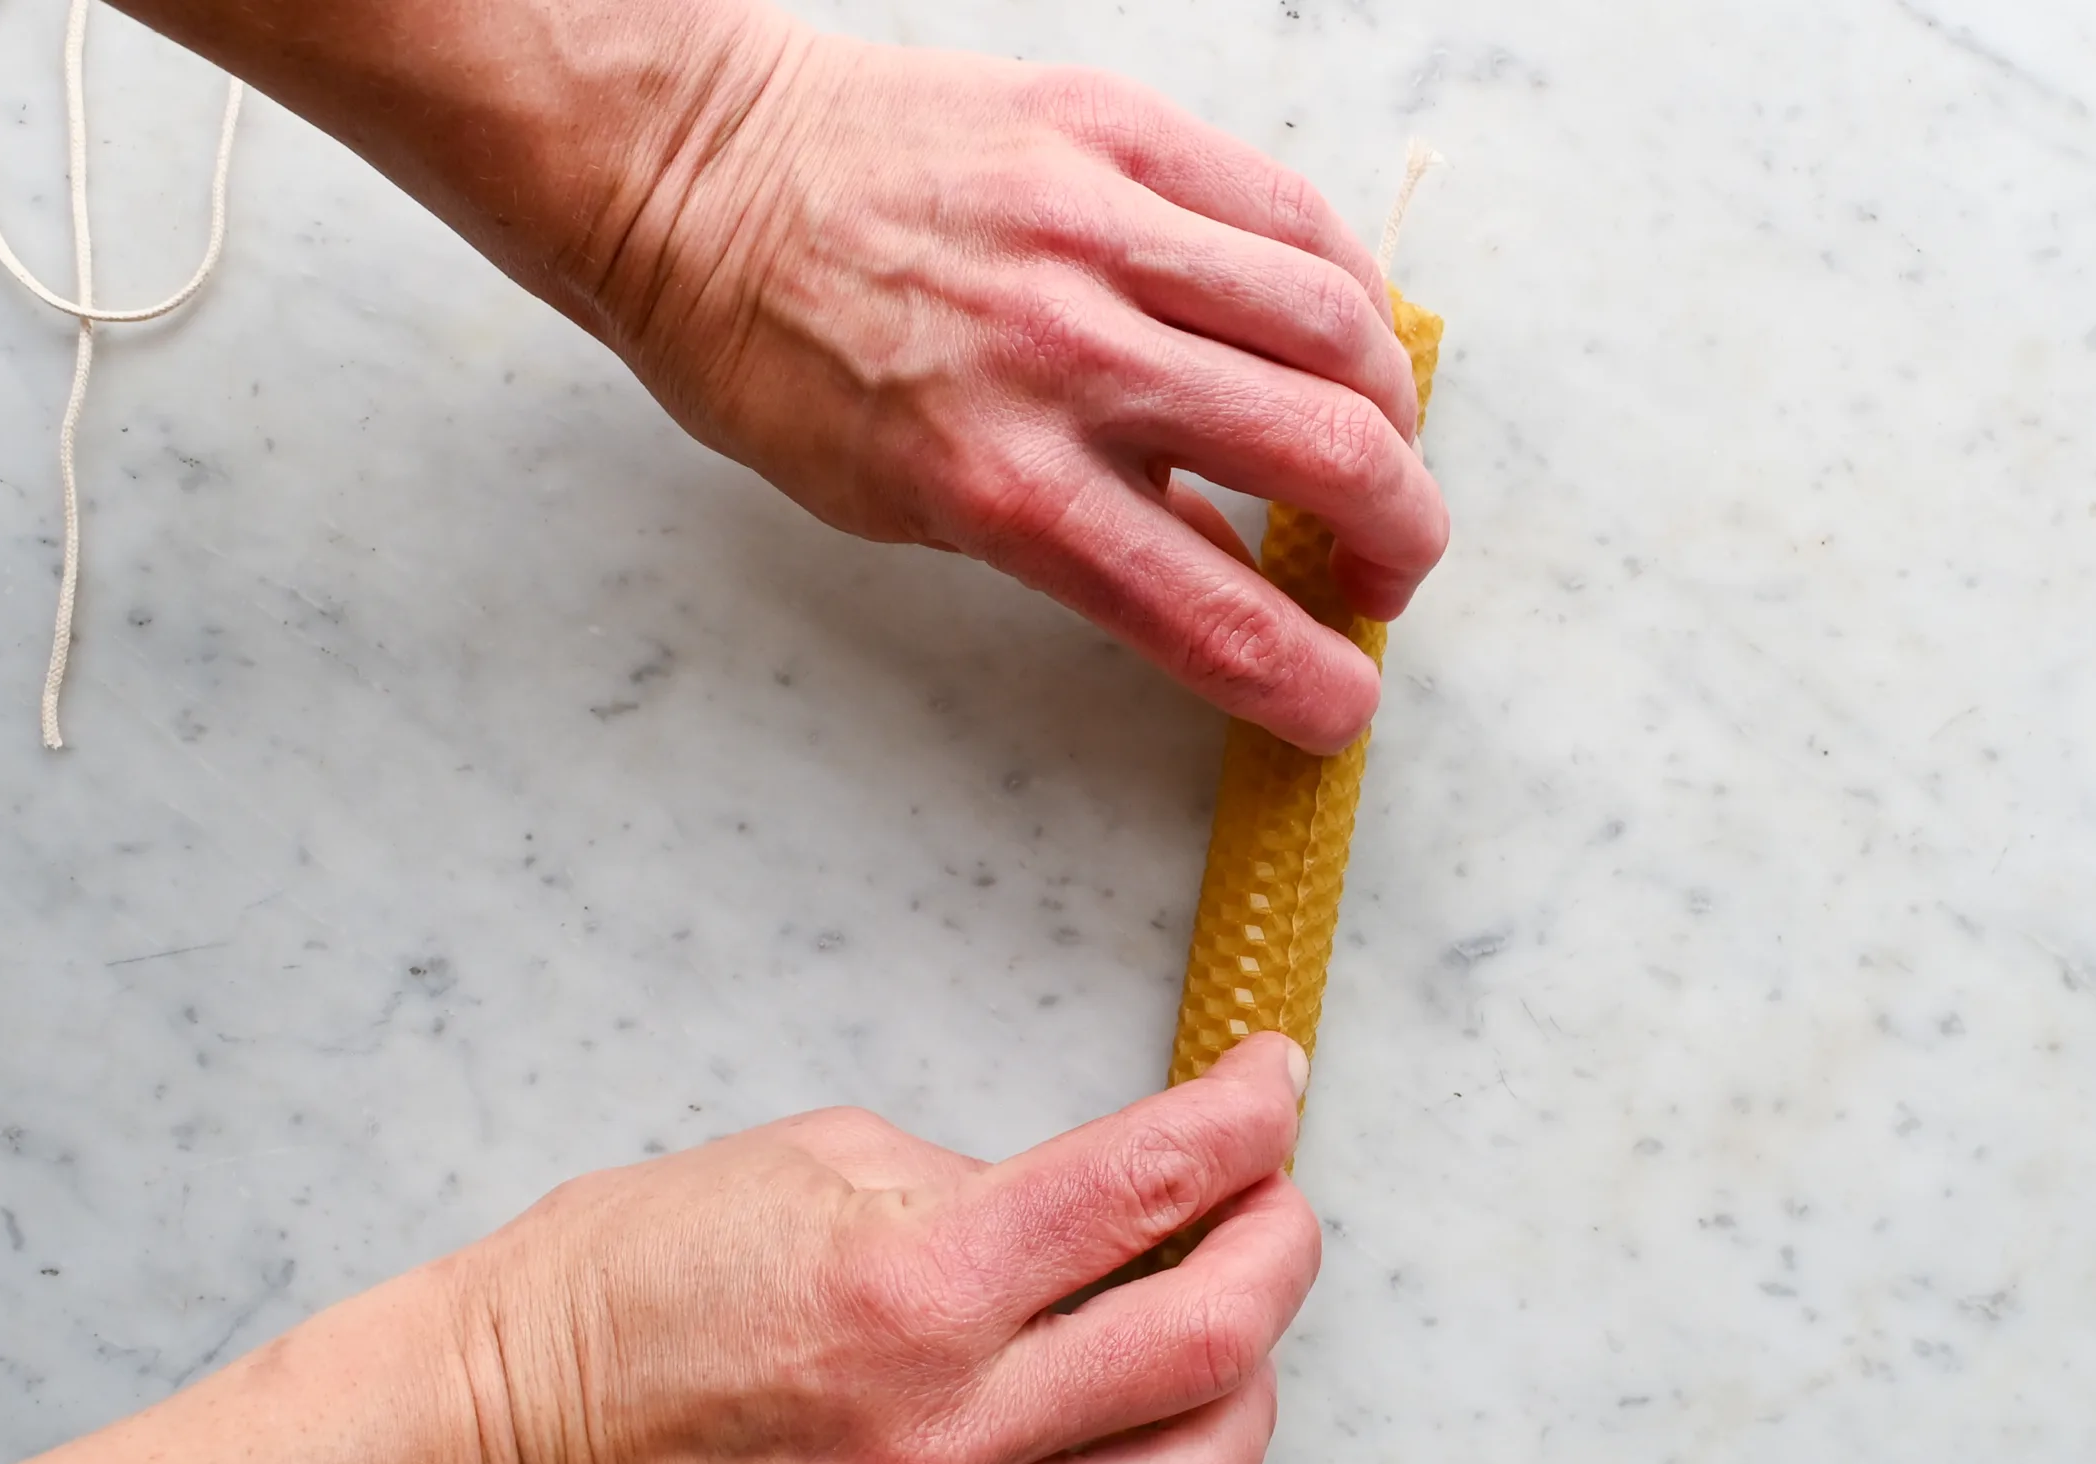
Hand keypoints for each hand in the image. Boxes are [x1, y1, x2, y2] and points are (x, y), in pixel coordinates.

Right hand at [445, 1031, 1320, 1463]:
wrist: (513, 1432)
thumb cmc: (639, 1276)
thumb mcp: (821, 1160)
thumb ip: (990, 1183)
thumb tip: (1112, 1202)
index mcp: (915, 1285)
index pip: (1144, 1189)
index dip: (1241, 1120)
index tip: (1270, 1082)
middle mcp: (943, 1424)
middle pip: (1210, 1343)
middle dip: (1280, 1245)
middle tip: (1272, 1193)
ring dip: (1251, 1385)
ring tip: (1232, 1319)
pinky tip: (1171, 1428)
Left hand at [582, 15, 1450, 751]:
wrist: (695, 170)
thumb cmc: (779, 357)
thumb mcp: (907, 505)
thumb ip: (1079, 542)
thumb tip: (1230, 572)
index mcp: (997, 481)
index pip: (1213, 615)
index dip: (1310, 684)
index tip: (1340, 706)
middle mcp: (1064, 356)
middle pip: (1327, 456)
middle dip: (1400, 538)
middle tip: (1384, 567)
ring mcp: (1098, 228)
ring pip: (1338, 325)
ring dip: (1394, 412)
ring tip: (1372, 444)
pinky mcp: (1116, 126)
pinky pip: (1289, 210)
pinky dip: (1345, 287)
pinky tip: (1337, 331)